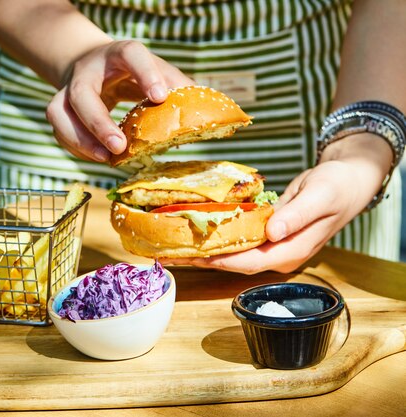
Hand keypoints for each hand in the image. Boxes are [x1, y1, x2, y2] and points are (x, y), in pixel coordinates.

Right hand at [46, 40, 193, 162]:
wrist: (92, 66)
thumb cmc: (131, 72)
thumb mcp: (153, 69)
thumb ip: (175, 84)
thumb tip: (201, 109)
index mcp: (118, 54)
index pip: (130, 54)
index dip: (146, 73)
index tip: (161, 96)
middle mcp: (88, 70)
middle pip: (82, 92)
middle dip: (98, 122)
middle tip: (119, 146)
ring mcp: (67, 89)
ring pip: (59, 113)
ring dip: (79, 140)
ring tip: (104, 158)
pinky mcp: (59, 109)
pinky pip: (59, 130)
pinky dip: (77, 148)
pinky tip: (98, 156)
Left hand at [161, 157, 384, 273]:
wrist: (348, 181)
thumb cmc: (336, 187)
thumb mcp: (319, 196)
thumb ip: (296, 215)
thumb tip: (272, 233)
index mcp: (291, 251)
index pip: (248, 262)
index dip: (219, 261)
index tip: (193, 257)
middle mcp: (278, 254)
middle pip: (234, 262)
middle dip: (202, 260)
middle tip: (169, 255)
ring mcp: (272, 246)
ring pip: (233, 253)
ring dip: (204, 251)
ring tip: (174, 247)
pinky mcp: (266, 235)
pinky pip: (238, 240)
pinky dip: (217, 237)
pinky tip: (196, 232)